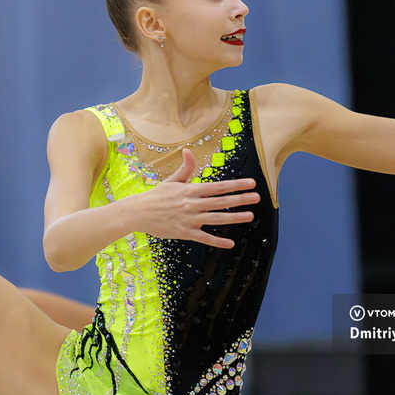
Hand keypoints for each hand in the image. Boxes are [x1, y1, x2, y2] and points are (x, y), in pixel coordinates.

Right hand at [122, 149, 259, 247]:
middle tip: (257, 197)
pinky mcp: (184, 232)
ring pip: (216, 218)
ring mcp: (189, 219)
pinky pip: (204, 237)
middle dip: (240, 199)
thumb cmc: (156, 196)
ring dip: (234, 218)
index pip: (218, 186)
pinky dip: (217, 241)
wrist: (137, 213)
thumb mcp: (171, 181)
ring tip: (250, 216)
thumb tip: (189, 151)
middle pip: (221, 201)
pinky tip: (230, 243)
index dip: (236, 185)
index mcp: (190, 190)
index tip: (250, 183)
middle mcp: (192, 204)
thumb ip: (185, 168)